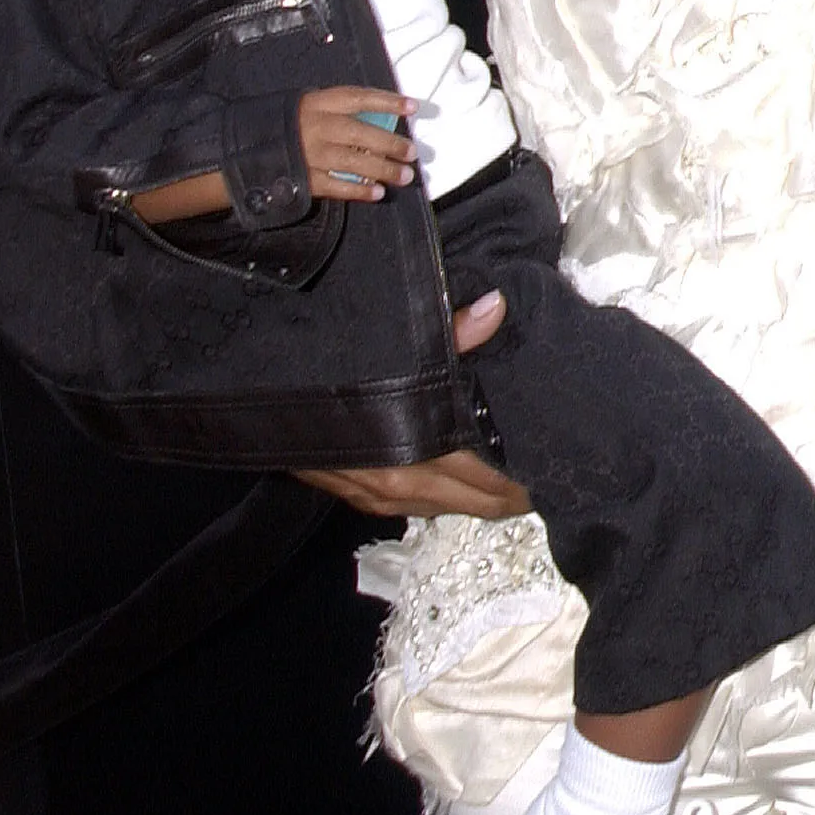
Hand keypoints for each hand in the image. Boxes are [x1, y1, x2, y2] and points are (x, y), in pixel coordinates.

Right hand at [293, 294, 532, 517]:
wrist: (259, 399)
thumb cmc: (328, 373)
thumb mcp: (390, 347)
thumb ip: (448, 332)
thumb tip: (496, 307)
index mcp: (414, 449)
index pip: (487, 476)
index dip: (522, 475)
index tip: (554, 460)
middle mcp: (400, 482)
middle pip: (476, 500)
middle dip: (514, 493)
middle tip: (547, 473)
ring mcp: (380, 495)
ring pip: (450, 507)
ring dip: (484, 497)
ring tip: (518, 479)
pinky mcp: (363, 498)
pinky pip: (420, 506)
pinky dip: (450, 496)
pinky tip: (465, 483)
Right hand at [296, 85, 415, 200]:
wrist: (253, 142)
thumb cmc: (294, 121)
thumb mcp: (314, 104)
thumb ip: (343, 110)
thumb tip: (383, 119)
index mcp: (319, 103)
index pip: (359, 99)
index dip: (387, 102)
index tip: (411, 107)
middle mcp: (316, 127)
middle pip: (359, 133)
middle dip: (389, 143)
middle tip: (412, 152)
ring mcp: (310, 154)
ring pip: (351, 162)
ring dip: (382, 169)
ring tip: (404, 175)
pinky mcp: (304, 178)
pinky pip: (336, 186)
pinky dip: (358, 190)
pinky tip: (377, 192)